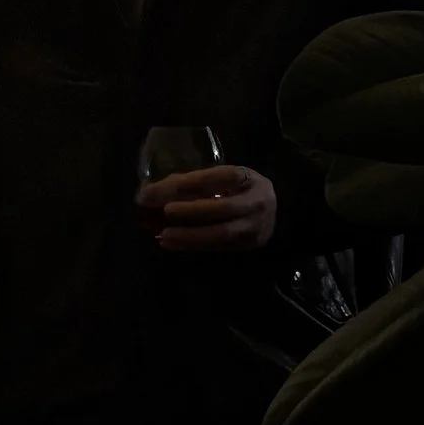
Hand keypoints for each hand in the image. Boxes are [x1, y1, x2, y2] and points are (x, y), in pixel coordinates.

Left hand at [143, 165, 277, 253]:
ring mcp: (256, 226)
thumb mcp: (224, 179)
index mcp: (250, 179)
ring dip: (191, 235)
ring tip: (164, 235)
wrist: (272, 212)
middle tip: (165, 211)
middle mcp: (258, 202)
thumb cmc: (239, 190)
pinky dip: (193, 245)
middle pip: (224, 208)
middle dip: (192, 210)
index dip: (191, 182)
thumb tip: (151, 192)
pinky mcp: (249, 245)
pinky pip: (218, 247)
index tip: (163, 188)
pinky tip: (173, 243)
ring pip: (222, 233)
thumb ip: (194, 182)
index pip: (221, 177)